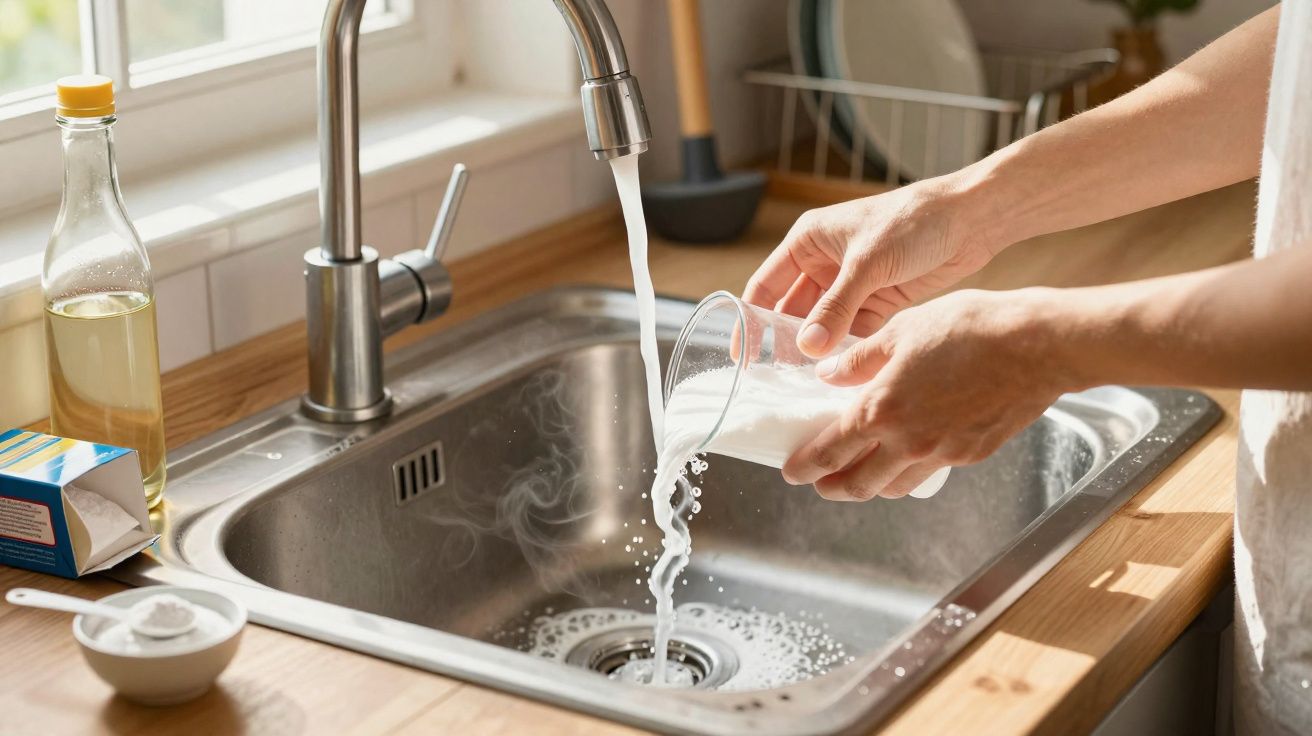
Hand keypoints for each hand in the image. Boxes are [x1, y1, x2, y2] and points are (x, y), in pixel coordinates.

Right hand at [743, 177, 1000, 357]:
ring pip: (822, 326)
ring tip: (805, 384)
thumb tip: (807, 347)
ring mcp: (850, 285)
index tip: (742, 355)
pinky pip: (852, 333)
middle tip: (775, 379)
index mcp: (808, 242)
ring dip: (817, 351)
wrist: (970, 220)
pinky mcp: (878, 301)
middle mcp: (824, 264)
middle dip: (784, 342)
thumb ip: (835, 307)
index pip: (766, 286)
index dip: (750, 320)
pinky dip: (846, 351)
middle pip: (792, 311)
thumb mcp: (867, 264)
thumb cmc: (913, 222)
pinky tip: (841, 375)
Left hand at [781, 288, 1071, 500]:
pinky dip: (912, 469)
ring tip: (862, 476)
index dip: (806, 465)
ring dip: (872, 486)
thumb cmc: (969, 328)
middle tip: (820, 485)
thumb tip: (825, 373)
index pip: (830, 451)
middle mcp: (908, 441)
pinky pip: (931, 470)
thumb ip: (858, 359)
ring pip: (895, 485)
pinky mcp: (972, 454)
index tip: (792, 471)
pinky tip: (910, 453)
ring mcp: (943, 453)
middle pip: (859, 483)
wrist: (1036, 345)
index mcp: (881, 409)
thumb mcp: (901, 330)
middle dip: (834, 488)